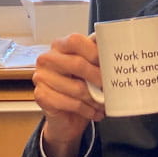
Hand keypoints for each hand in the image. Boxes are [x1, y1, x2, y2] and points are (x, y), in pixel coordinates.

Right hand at [33, 33, 104, 156]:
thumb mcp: (89, 67)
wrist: (66, 115)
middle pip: (77, 64)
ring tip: (104, 103)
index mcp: (60, 46)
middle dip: (98, 77)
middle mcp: (47, 59)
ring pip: (77, 88)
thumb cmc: (79, 86)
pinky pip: (71, 103)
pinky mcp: (41, 96)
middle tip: (110, 86)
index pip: (76, 41)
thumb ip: (97, 56)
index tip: (109, 63)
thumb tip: (116, 47)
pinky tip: (94, 112)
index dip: (94, 52)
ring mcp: (41, 77)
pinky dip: (87, 110)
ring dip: (95, 98)